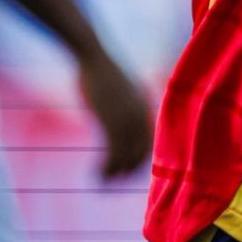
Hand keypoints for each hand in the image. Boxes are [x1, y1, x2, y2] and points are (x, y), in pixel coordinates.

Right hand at [76, 49, 150, 179]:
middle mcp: (140, 115)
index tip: (128, 172)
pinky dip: (106, 168)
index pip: (148, 141)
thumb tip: (118, 116)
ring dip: (115, 173)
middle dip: (129, 171)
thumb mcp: (118, 91)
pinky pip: (113, 153)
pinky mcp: (112, 122)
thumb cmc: (101, 72)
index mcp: (143, 107)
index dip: (139, 159)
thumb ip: (123, 105)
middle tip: (114, 183)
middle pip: (141, 152)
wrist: (93, 57)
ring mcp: (128, 119)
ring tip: (103, 184)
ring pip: (127, 157)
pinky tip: (96, 175)